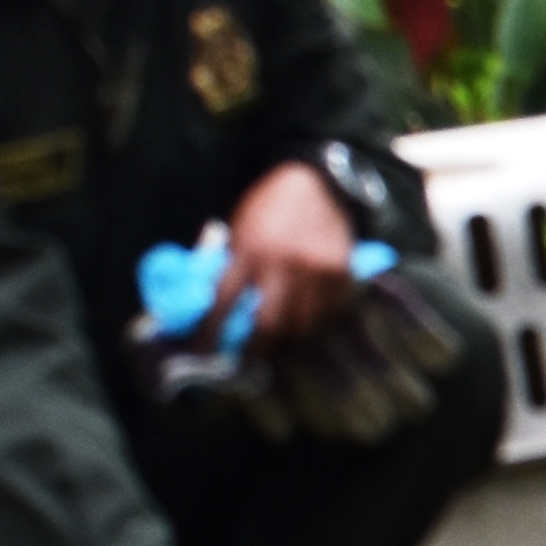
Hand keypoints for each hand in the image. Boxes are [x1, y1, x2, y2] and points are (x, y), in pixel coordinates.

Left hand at [224, 159, 362, 350]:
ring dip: (290, 340)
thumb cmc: (270, 208)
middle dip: (257, 350)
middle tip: (249, 362)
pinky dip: (316, 323)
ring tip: (281, 346)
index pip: (225, 302)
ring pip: (303, 326)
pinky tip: (308, 323)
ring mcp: (316, 270)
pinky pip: (328, 313)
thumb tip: (219, 310)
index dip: (212, 332)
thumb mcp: (241, 231)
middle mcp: (283, 262)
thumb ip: (234, 266)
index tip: (204, 353)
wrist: (316, 183)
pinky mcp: (341, 273)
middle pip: (269, 324)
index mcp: (249, 249)